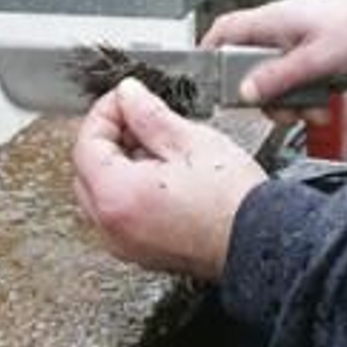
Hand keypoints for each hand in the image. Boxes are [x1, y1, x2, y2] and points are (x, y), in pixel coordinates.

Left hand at [72, 77, 265, 279]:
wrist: (260, 244)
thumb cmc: (233, 202)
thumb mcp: (191, 142)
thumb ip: (150, 115)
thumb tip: (128, 95)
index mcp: (118, 196)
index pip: (86, 143)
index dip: (104, 112)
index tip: (125, 98)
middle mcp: (112, 226)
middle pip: (87, 170)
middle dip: (109, 137)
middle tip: (139, 117)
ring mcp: (125, 244)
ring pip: (102, 193)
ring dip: (119, 163)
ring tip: (158, 146)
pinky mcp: (142, 252)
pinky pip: (119, 213)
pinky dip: (130, 189)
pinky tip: (163, 174)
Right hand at [202, 0, 346, 124]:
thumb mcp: (315, 61)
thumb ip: (278, 78)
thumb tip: (245, 92)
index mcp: (270, 21)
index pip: (223, 32)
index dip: (209, 56)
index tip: (210, 83)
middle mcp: (277, 27)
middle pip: (249, 65)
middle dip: (267, 94)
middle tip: (281, 106)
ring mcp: (292, 39)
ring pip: (274, 76)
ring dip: (291, 98)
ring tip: (312, 105)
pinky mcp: (308, 50)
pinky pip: (295, 77)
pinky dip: (307, 91)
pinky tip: (324, 95)